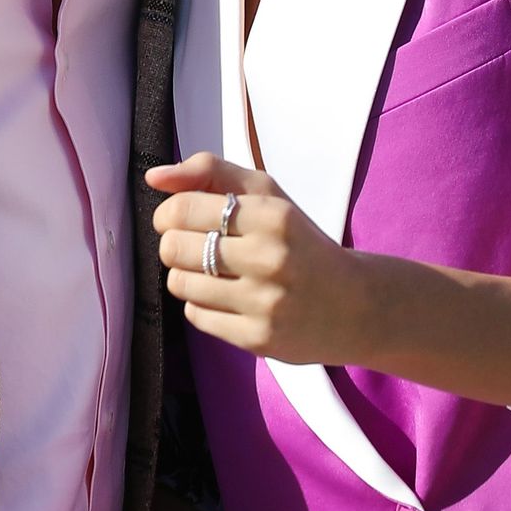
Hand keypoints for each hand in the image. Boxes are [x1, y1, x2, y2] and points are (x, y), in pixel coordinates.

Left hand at [148, 153, 379, 364]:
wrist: (355, 305)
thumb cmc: (300, 243)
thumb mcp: (268, 196)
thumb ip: (211, 172)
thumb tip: (155, 176)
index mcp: (272, 215)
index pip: (182, 209)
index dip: (169, 214)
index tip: (180, 220)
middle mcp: (269, 258)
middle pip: (174, 248)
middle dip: (176, 246)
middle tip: (198, 248)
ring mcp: (264, 302)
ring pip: (180, 284)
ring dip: (187, 276)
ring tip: (214, 274)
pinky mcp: (258, 338)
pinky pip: (196, 316)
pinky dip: (202, 305)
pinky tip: (228, 299)